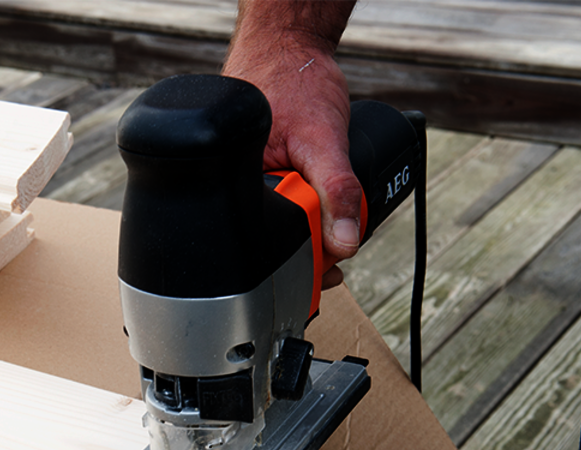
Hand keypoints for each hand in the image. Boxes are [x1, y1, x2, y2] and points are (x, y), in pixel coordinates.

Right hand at [223, 2, 359, 287]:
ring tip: (330, 204)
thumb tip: (345, 241)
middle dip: (316, 243)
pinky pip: (290, 208)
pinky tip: (317, 192)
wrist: (289, 50)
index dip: (307, 263)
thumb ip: (337, 188)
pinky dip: (310, 207)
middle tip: (340, 235)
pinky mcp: (263, 181)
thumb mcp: (323, 139)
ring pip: (290, 228)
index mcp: (235, 192)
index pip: (270, 250)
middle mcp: (236, 194)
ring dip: (316, 224)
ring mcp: (249, 189)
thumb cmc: (292, 82)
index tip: (334, 269)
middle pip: (282, 243)